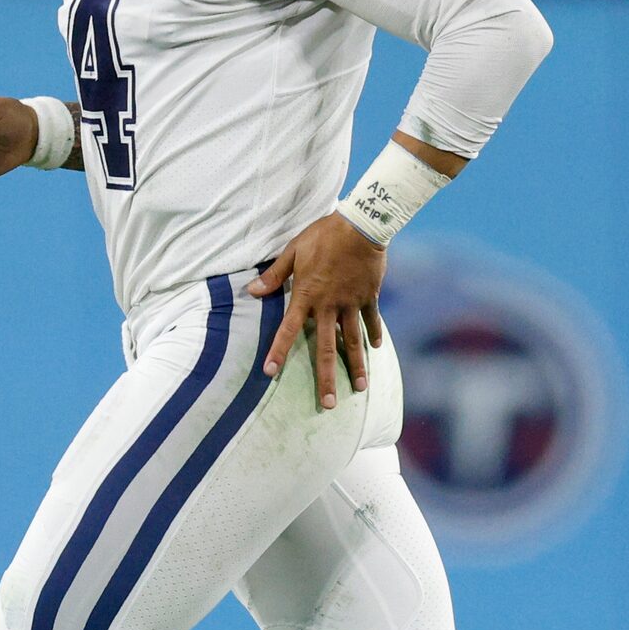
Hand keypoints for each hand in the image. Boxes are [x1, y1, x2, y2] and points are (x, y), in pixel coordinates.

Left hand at [249, 214, 384, 409]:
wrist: (361, 225)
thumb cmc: (323, 235)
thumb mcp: (293, 251)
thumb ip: (274, 275)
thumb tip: (252, 291)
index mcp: (306, 296)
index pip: (288, 330)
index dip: (278, 352)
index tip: (270, 373)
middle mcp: (328, 306)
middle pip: (325, 349)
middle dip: (326, 378)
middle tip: (329, 404)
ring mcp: (351, 304)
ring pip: (353, 342)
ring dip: (356, 366)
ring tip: (360, 389)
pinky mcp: (369, 297)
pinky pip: (371, 321)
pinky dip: (373, 335)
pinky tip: (376, 349)